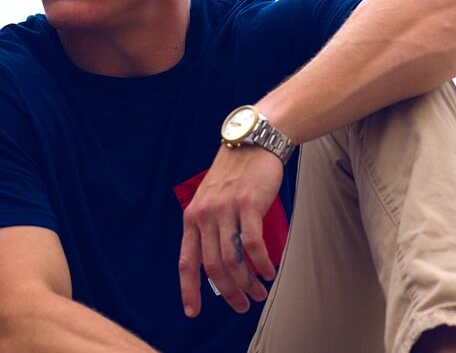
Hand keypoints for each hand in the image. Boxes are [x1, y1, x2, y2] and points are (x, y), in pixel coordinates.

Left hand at [178, 144, 282, 316]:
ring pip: (233, 259)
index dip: (188, 289)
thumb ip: (210, 229)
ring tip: (258, 292)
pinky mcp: (248, 204)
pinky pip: (253, 244)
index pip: (186, 261)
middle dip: (227, 293)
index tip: (192, 312)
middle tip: (242, 306)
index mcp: (192, 217)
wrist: (250, 142)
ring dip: (247, 283)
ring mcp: (225, 209)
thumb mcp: (211, 201)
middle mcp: (204, 215)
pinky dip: (262, 263)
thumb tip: (217, 266)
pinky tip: (270, 272)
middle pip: (213, 266)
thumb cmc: (233, 177)